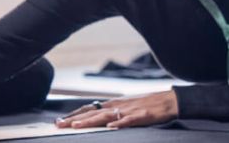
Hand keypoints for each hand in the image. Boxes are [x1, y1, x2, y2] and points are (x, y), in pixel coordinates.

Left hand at [55, 90, 178, 128]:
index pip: (90, 108)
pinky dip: (120, 123)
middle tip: (59, 125)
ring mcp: (130, 110)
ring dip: (90, 121)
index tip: (59, 121)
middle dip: (75, 119)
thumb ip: (113, 110)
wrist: (170, 101)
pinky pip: (129, 120)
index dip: (74, 114)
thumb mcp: (128, 105)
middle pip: (93, 112)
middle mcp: (119, 105)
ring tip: (76, 126)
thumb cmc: (149, 104)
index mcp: (115, 103)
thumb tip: (98, 117)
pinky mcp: (142, 115)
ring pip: (106, 116)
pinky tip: (111, 127)